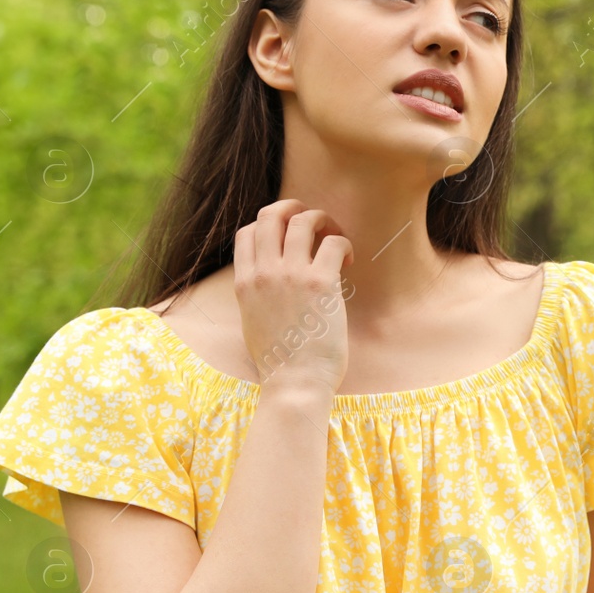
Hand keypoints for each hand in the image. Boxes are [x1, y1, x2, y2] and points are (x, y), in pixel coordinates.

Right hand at [233, 198, 354, 394]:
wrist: (295, 383)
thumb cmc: (281, 362)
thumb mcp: (253, 323)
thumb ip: (258, 297)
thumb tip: (275, 284)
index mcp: (245, 283)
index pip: (247, 232)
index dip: (270, 225)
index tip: (289, 237)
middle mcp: (264, 273)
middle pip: (271, 214)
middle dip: (294, 208)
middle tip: (314, 222)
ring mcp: (290, 275)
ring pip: (302, 220)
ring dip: (323, 220)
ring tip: (335, 236)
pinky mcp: (320, 283)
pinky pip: (334, 243)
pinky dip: (344, 244)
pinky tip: (349, 262)